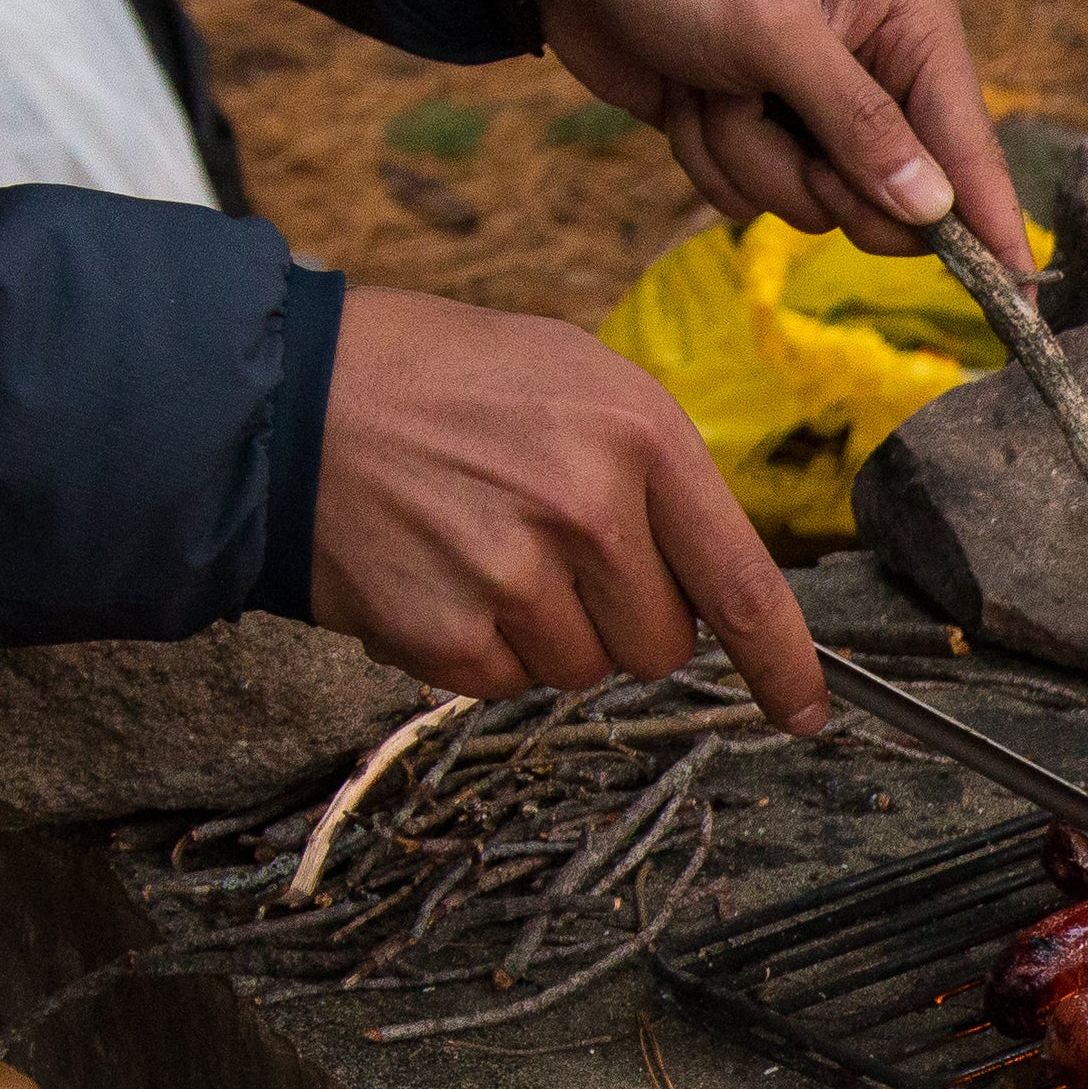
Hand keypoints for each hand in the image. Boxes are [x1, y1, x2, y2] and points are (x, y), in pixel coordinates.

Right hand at [309, 286, 830, 734]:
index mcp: (637, 436)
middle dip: (623, 617)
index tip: (805, 710)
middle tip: (550, 548)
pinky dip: (477, 647)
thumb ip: (659, 476)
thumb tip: (720, 585)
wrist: (282, 393)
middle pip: (663, 645)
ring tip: (483, 546)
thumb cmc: (439, 379)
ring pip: (584, 671)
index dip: (784, 664)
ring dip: (546, 632)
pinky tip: (439, 573)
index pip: (744, 584)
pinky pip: (504, 683)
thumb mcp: (577, 378)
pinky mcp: (445, 630)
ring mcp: (513, 575)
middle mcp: (586, 509)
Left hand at [527, 0, 1028, 266]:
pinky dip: (715, 160)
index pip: (969, 146)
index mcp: (911, 21)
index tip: (1023, 307)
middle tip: (775, 120)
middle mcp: (882, 68)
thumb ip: (858, 124)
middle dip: (822, 176)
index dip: (992, 228)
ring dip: (751, 159)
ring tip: (712, 85)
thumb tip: (932, 211)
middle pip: (897, 199)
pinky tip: (689, 96)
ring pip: (818, 207)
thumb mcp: (771, 30)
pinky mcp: (765, 134)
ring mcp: (819, 108)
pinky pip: (760, 200)